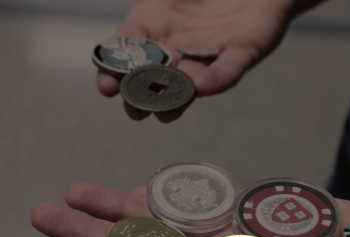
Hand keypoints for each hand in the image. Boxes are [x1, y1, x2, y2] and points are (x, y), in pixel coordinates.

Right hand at [98, 0, 311, 122]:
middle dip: (145, 97)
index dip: (116, 70)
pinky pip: (228, 69)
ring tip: (164, 113)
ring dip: (177, 99)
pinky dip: (214, 79)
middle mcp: (180, 45)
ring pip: (190, 82)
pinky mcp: (243, 52)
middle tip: (134, 111)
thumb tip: (119, 27)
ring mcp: (210, 52)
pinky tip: (200, 88)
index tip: (106, 87)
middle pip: (157, 77)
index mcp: (156, 24)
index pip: (129, 51)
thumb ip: (148, 7)